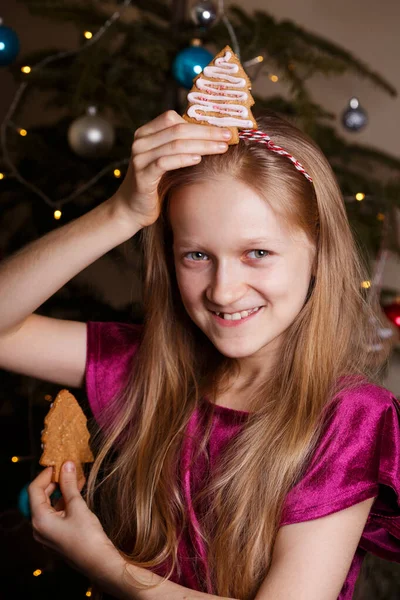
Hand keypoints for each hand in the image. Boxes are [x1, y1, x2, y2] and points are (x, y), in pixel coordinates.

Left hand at [28, 461, 119, 581]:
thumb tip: (66, 465)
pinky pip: (57, 512)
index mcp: (39, 520)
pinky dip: (66, 499)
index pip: (34, 489)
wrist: (99, 562)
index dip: (46, 474)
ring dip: (62, 489)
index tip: (59, 463)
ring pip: (50, 503)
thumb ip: (69, 484)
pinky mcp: (57, 534)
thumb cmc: (87, 537)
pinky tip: (79, 489)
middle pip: (41, 496)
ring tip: (76, 475)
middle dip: (55, 480)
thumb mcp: (77, 507)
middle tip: (68, 467)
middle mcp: (39, 526)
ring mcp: (48, 532)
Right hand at [112, 110, 231, 228]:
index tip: (221, 128)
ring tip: (221, 148)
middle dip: (206, 132)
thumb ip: (179, 146)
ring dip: (202, 145)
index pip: (173, 118)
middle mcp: (140, 142)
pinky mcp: (142, 176)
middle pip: (178, 129)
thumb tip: (212, 135)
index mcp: (146, 133)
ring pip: (174, 144)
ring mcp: (140, 158)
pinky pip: (164, 163)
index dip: (199, 121)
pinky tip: (198, 160)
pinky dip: (183, 159)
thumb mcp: (166, 160)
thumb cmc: (154, 184)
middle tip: (228, 136)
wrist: (132, 209)